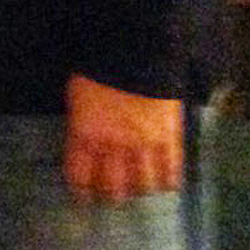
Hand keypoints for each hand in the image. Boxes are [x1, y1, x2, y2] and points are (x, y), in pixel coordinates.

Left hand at [64, 73, 183, 202]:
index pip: (80, 175)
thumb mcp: (77, 96)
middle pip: (113, 187)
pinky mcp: (169, 138)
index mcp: (85, 134)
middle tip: (113, 196)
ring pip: (143, 184)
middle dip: (112, 195)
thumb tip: (82, 140)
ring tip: (139, 191)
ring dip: (140, 190)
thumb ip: (81, 123)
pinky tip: (167, 185)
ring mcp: (143, 145)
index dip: (82, 191)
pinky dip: (169, 181)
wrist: (136, 51)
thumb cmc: (100, 68)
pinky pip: (171, 170)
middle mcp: (113, 146)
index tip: (83, 198)